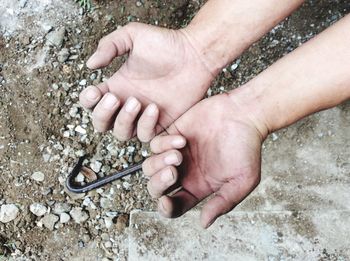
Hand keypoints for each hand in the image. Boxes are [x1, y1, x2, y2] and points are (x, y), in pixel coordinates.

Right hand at [79, 22, 214, 141]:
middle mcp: (126, 103)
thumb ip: (109, 45)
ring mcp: (143, 115)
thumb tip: (90, 65)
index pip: (91, 102)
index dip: (88, 101)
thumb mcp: (133, 35)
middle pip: (101, 123)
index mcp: (117, 85)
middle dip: (103, 114)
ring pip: (121, 133)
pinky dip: (147, 125)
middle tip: (114, 98)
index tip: (96, 91)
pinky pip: (146, 136)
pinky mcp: (161, 123)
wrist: (195, 55)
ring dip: (124, 120)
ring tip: (137, 101)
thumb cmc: (166, 44)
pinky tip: (155, 107)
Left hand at [142, 93, 266, 227]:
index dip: (166, 209)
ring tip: (178, 154)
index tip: (166, 202)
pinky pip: (154, 144)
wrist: (243, 114)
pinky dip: (163, 144)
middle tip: (173, 172)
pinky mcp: (171, 135)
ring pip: (149, 168)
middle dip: (158, 184)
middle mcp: (184, 173)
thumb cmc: (247, 148)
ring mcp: (176, 154)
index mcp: (198, 188)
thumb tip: (204, 223)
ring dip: (158, 164)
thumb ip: (223, 202)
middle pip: (156, 189)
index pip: (174, 206)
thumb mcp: (242, 181)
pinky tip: (182, 139)